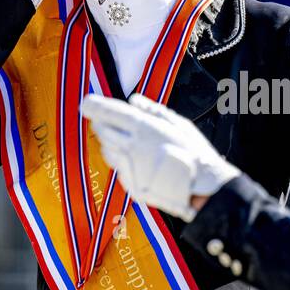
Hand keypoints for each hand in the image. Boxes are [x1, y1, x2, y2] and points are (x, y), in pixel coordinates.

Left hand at [81, 93, 238, 222]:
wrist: (203, 188)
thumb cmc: (195, 154)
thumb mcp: (179, 124)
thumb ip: (153, 110)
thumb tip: (134, 101)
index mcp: (144, 128)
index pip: (109, 113)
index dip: (95, 106)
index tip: (86, 102)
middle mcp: (132, 146)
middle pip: (103, 130)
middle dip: (101, 123)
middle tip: (104, 119)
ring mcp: (130, 166)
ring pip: (107, 149)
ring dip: (109, 141)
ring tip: (123, 139)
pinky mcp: (130, 183)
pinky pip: (117, 166)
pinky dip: (120, 159)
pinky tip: (134, 158)